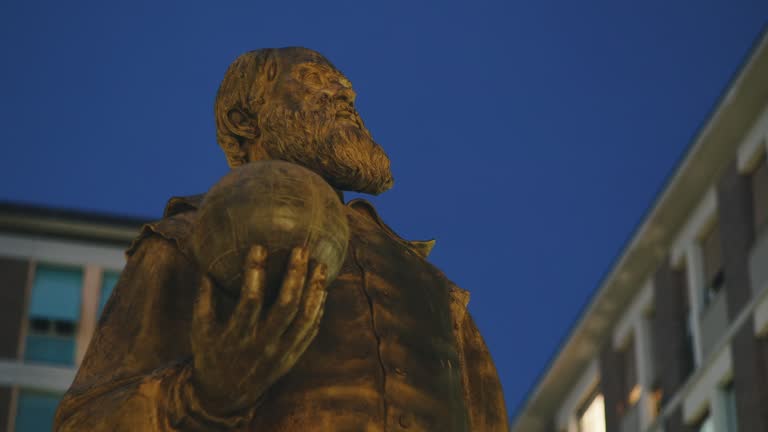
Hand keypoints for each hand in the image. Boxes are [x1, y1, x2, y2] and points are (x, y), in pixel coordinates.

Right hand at [189, 245, 327, 415]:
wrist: (226, 395)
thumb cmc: (211, 354)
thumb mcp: (199, 330)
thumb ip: (203, 298)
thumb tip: (208, 264)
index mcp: (237, 336)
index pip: (250, 300)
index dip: (255, 273)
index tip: (259, 246)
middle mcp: (262, 344)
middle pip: (286, 307)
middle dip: (295, 276)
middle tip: (302, 249)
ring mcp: (281, 352)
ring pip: (305, 319)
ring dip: (315, 290)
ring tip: (321, 265)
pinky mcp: (292, 357)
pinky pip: (310, 332)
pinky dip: (318, 310)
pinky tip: (322, 289)